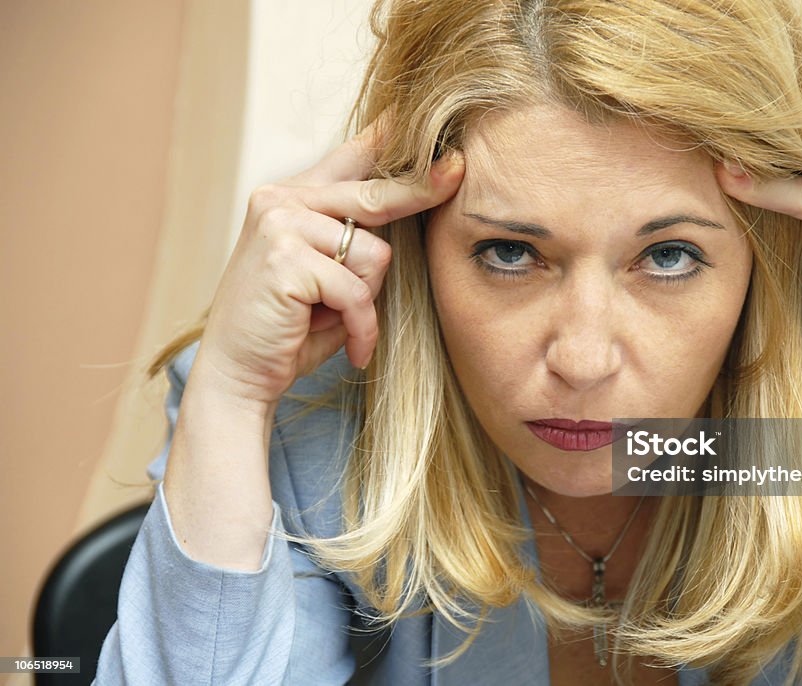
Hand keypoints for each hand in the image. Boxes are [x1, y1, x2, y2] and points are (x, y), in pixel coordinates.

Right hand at [198, 118, 464, 404]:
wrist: (238, 375)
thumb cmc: (291, 330)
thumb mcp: (327, 275)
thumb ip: (355, 239)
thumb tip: (412, 201)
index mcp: (291, 199)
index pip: (348, 158)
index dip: (388, 138)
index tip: (420, 113)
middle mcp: (280, 200)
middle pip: (375, 193)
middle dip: (421, 191)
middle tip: (456, 171)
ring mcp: (279, 224)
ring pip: (373, 253)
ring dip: (368, 300)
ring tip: (341, 324)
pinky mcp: (285, 258)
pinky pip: (356, 290)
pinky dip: (361, 326)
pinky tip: (350, 347)